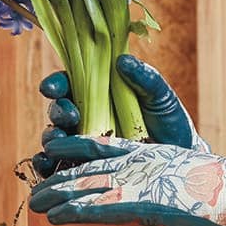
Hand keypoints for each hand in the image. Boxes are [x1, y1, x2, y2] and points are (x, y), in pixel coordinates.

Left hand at [29, 136, 225, 225]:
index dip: (74, 147)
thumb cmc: (222, 194)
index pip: (103, 145)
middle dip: (59, 175)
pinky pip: (101, 208)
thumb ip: (163, 185)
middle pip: (88, 166)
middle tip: (35, 181)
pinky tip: (55, 218)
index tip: (52, 148)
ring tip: (35, 201)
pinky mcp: (143, 204)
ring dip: (58, 195)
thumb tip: (151, 204)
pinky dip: (75, 212)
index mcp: (149, 153)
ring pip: (87, 186)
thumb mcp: (186, 181)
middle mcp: (139, 162)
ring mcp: (140, 182)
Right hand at [30, 57, 205, 178]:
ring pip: (53, 137)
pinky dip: (48, 165)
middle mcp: (84, 116)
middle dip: (58, 111)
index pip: (69, 83)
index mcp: (97, 93)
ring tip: (60, 143)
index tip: (53, 88)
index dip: (56, 84)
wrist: (178, 163)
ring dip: (52, 138)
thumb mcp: (162, 98)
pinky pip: (56, 165)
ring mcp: (81, 142)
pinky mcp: (80, 166)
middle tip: (70, 117)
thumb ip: (146, 78)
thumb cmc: (169, 125)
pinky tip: (52, 165)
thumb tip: (123, 60)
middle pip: (58, 110)